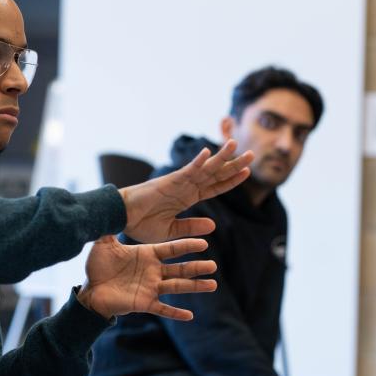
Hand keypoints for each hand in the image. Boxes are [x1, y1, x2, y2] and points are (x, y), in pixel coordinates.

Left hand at [77, 235, 215, 320]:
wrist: (90, 290)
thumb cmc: (97, 267)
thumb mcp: (103, 245)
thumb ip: (109, 229)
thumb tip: (109, 208)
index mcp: (147, 255)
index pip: (172, 249)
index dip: (187, 246)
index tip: (204, 243)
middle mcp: (153, 271)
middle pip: (180, 268)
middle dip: (197, 267)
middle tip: (213, 265)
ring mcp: (150, 288)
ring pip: (177, 286)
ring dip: (194, 286)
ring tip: (212, 285)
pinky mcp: (144, 303)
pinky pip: (163, 309)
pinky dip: (175, 313)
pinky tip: (189, 315)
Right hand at [119, 139, 253, 242]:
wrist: (122, 219)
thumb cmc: (141, 225)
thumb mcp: (172, 231)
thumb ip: (192, 227)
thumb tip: (213, 225)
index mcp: (188, 197)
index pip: (215, 187)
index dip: (231, 180)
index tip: (247, 173)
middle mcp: (187, 186)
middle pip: (216, 174)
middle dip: (234, 164)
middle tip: (252, 154)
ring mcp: (180, 182)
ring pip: (206, 168)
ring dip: (222, 157)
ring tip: (236, 144)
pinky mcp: (170, 181)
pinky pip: (186, 170)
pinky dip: (197, 161)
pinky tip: (208, 152)